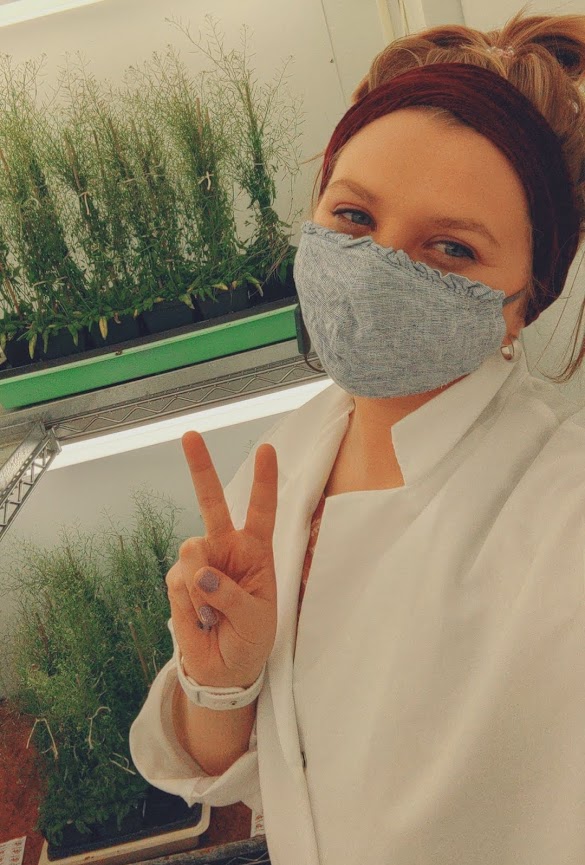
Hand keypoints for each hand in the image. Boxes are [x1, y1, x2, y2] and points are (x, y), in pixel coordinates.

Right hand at [166, 431, 277, 688]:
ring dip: (203, 586)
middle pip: (211, 502)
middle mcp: (225, 548)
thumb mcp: (256, 618)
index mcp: (256, 550)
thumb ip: (230, 593)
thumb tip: (200, 572)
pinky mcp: (179, 581)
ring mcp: (200, 562)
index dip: (263, 480)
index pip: (262, 510)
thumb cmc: (251, 637)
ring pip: (192, 554)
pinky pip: (179, 583)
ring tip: (216, 614)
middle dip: (200, 467)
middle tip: (190, 434)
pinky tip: (202, 619)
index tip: (266, 449)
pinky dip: (190, 605)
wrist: (226, 667)